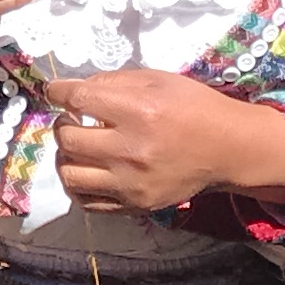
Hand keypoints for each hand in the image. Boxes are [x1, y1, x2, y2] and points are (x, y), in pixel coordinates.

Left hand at [42, 70, 284, 214]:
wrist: (228, 148)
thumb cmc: (194, 107)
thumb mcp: (158, 80)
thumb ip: (113, 82)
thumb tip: (73, 90)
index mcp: (139, 111)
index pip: (78, 100)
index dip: (59, 92)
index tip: (56, 91)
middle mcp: (132, 150)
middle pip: (67, 139)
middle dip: (63, 123)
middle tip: (73, 118)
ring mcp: (131, 183)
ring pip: (69, 174)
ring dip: (65, 156)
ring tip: (77, 146)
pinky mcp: (135, 205)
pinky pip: (86, 201)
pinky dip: (78, 184)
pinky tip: (87, 169)